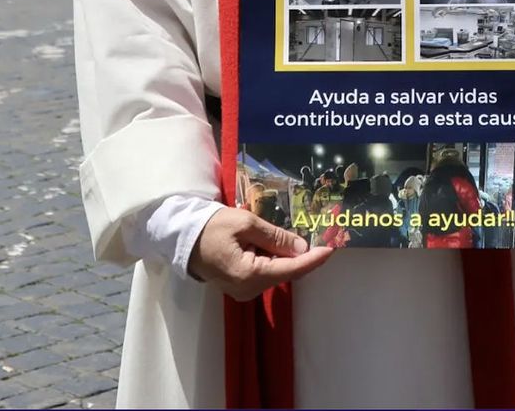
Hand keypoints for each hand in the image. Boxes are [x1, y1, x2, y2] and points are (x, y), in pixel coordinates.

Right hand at [188, 206, 332, 301]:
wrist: (183, 238)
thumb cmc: (211, 227)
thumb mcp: (245, 223)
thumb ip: (275, 237)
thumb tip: (301, 248)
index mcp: (249, 274)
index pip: (290, 268)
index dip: (313, 259)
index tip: (331, 249)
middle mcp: (248, 289)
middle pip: (285, 271)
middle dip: (299, 254)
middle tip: (316, 236)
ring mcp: (243, 291)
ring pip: (276, 272)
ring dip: (283, 255)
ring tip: (278, 234)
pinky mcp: (240, 287)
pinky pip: (265, 273)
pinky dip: (272, 259)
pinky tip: (269, 244)